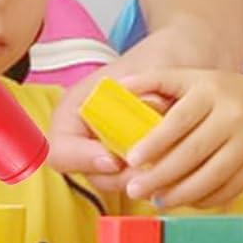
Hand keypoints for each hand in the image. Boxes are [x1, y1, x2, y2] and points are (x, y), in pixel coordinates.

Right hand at [45, 19, 222, 185]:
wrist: (182, 60)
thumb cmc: (160, 59)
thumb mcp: (152, 69)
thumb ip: (148, 89)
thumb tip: (152, 108)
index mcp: (74, 110)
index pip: (61, 151)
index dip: (84, 160)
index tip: (115, 159)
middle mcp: (86, 137)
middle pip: (92, 175)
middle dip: (124, 175)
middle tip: (153, 169)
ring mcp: (109, 153)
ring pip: (119, 183)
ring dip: (145, 177)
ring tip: (172, 159)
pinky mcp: (133, 163)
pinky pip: (140, 181)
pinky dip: (158, 176)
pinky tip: (180, 163)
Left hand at [118, 68, 242, 209]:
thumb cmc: (222, 94)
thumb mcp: (193, 79)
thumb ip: (156, 81)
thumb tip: (117, 87)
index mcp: (211, 91)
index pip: (180, 119)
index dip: (155, 141)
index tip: (132, 158)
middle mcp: (233, 115)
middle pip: (193, 152)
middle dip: (160, 176)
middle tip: (134, 190)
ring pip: (212, 176)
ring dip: (181, 194)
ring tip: (157, 200)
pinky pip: (228, 188)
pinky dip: (204, 199)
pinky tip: (186, 200)